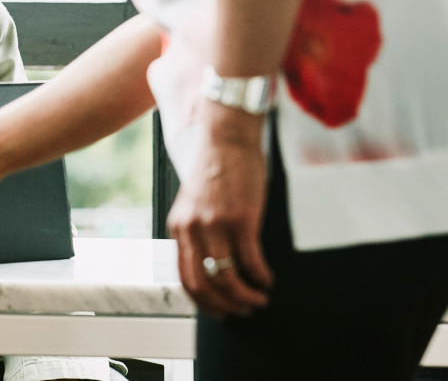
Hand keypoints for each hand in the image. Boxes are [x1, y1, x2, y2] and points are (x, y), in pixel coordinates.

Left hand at [166, 99, 272, 316]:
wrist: (227, 136)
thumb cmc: (217, 166)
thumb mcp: (196, 201)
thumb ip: (199, 228)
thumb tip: (214, 260)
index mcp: (179, 226)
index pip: (184, 276)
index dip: (202, 300)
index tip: (219, 310)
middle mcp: (192, 228)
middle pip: (203, 284)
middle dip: (224, 305)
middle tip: (242, 311)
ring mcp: (215, 225)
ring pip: (226, 278)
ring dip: (245, 297)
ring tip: (259, 299)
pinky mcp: (240, 219)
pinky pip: (250, 261)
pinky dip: (260, 277)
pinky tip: (268, 280)